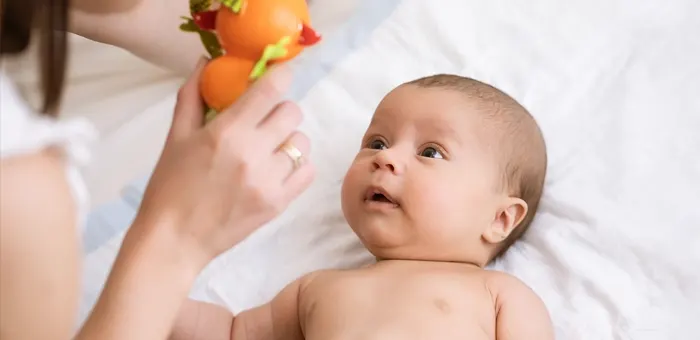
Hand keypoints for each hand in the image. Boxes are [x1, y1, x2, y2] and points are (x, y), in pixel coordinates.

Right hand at [134, 57, 314, 269]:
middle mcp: (253, 153)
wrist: (174, 239)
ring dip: (289, 139)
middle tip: (264, 120)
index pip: (271, 89)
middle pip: (293, 112)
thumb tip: (206, 62)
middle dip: (280, 110)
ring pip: (303, 142)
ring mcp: (269, 180)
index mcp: (226, 132)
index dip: (281, 74)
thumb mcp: (176, 136)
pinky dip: (297, 166)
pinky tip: (277, 169)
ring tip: (269, 149)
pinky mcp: (279, 203)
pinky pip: (307, 172)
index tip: (280, 74)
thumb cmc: (170, 186)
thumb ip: (193, 95)